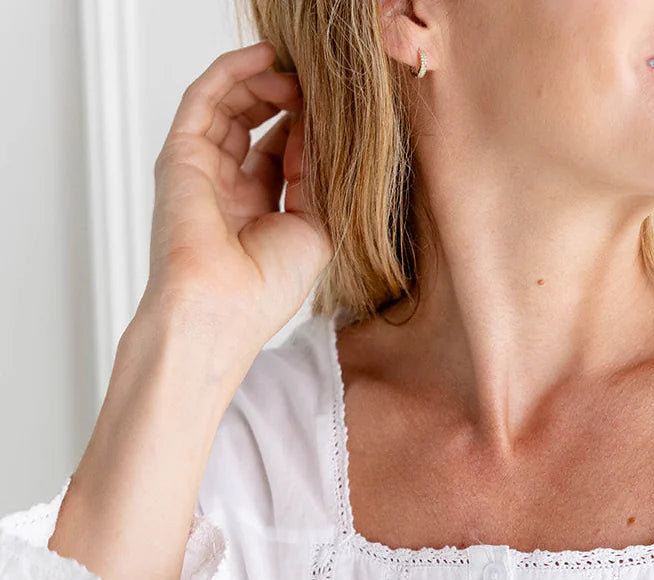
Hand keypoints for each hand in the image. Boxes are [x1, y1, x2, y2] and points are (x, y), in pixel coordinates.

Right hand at [140, 40, 333, 358]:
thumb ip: (319, 177)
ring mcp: (201, 172)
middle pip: (254, 127)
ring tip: (294, 72)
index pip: (282, 155)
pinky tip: (264, 58)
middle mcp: (227, 192)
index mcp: (258, 215)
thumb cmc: (265, 288)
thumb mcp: (315, 227)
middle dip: (286, 101)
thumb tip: (321, 130)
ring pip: (229, 107)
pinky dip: (232, 72)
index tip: (335, 113)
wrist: (219, 309)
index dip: (308, 130)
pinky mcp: (181, 156)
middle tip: (314, 86)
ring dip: (263, 83)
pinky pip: (205, 99)